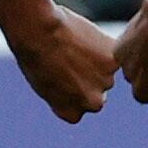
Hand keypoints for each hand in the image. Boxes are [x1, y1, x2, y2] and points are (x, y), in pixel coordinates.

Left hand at [8, 5, 118, 122]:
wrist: (40, 33)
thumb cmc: (34, 57)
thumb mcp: (43, 86)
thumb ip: (64, 95)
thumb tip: (75, 89)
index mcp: (72, 114)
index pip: (81, 105)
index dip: (74, 87)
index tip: (64, 74)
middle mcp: (92, 104)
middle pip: (98, 89)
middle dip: (90, 77)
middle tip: (73, 57)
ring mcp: (106, 83)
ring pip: (107, 71)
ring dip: (98, 60)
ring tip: (76, 46)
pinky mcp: (112, 62)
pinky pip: (112, 51)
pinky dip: (103, 44)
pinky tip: (85, 36)